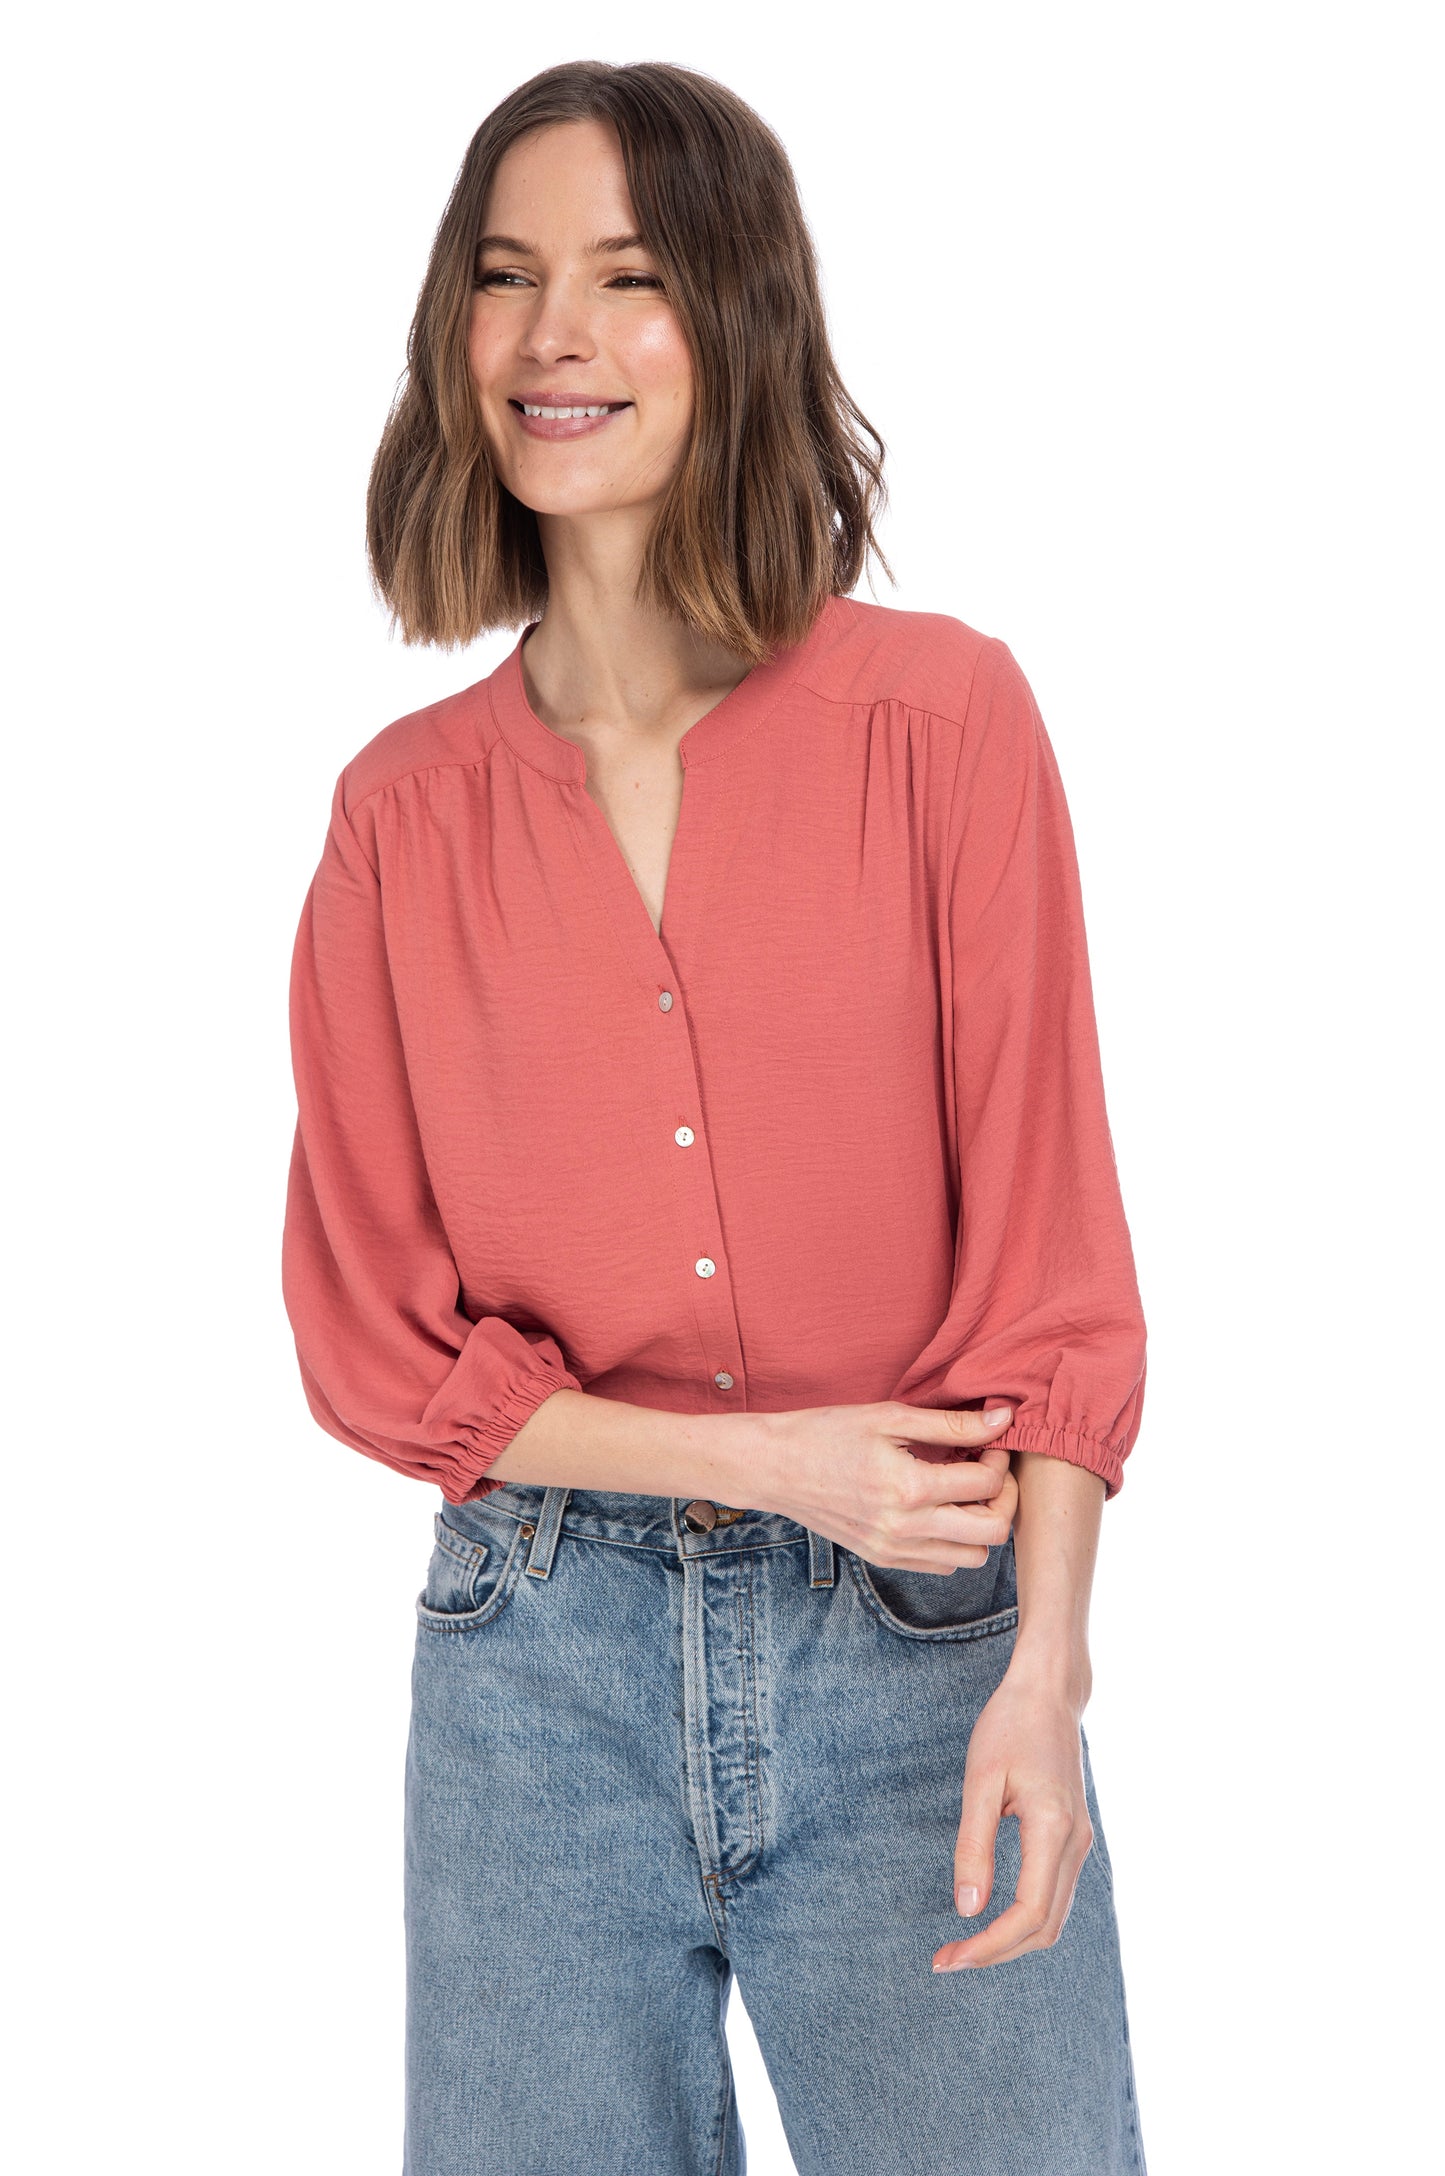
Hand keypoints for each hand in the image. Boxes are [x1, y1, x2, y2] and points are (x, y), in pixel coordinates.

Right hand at [751, 1401, 1018, 1570]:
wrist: (774, 1467)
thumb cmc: (827, 1432)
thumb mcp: (890, 1417)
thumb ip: (951, 1424)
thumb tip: (1003, 1418)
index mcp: (910, 1487)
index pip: (986, 1485)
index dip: (999, 1460)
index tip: (988, 1443)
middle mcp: (906, 1528)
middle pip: (992, 1532)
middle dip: (1003, 1498)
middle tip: (988, 1471)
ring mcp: (894, 1550)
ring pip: (972, 1556)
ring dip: (980, 1524)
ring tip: (961, 1490)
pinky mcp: (883, 1559)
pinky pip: (941, 1564)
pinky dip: (953, 1541)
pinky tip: (937, 1508)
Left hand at [933, 1671, 1093, 1970]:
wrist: (1048, 1694)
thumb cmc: (1009, 1727)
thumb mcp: (981, 1781)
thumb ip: (975, 1844)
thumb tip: (968, 1909)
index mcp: (1054, 1828)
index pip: (1029, 1914)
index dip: (989, 1946)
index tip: (947, 1958)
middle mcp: (1076, 1842)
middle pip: (1045, 1927)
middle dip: (997, 1952)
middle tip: (946, 1960)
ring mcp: (1080, 1841)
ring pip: (1054, 1917)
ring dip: (1011, 1940)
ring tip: (964, 1945)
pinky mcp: (1073, 1837)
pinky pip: (1055, 1895)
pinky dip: (1025, 1919)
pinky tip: (991, 1917)